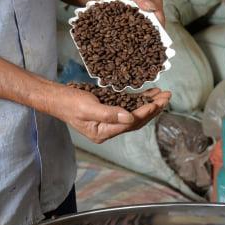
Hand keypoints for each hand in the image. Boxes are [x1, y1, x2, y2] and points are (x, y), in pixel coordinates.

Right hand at [55, 86, 171, 143]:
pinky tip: (150, 92)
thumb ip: (108, 114)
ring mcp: (110, 119)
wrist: (57, 97)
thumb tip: (130, 117)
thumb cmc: (69, 103)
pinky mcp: (110, 110)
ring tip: (163, 94)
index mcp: (103, 132)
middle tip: (167, 97)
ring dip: (150, 103)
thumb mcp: (87, 108)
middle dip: (153, 108)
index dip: (144, 113)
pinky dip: (140, 99)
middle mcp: (109, 128)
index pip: (129, 124)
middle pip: (136, 120)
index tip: (155, 103)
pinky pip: (128, 106)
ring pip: (135, 112)